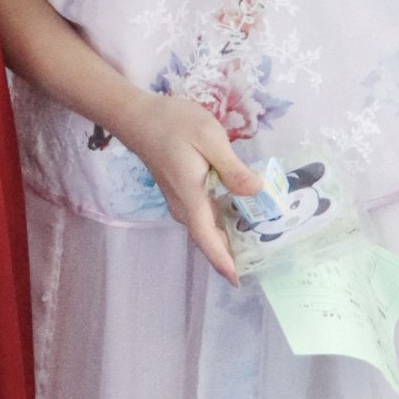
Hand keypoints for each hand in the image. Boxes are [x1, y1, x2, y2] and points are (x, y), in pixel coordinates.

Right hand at [114, 94, 264, 285]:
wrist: (137, 116)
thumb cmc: (171, 123)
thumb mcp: (209, 137)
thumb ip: (233, 168)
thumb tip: (256, 192)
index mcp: (191, 196)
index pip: (207, 238)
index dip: (223, 261)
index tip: (238, 281)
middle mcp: (183, 205)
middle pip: (207, 239)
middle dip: (230, 254)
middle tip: (261, 261)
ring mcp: (179, 200)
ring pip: (204, 229)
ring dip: (225, 240)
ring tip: (255, 244)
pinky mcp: (180, 192)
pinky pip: (201, 217)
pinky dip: (219, 224)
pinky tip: (239, 217)